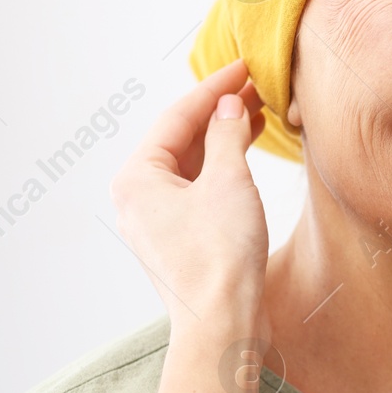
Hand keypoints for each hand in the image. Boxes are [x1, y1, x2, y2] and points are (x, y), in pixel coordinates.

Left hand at [109, 59, 270, 328]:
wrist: (222, 326)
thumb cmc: (220, 259)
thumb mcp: (230, 182)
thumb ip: (227, 136)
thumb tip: (230, 107)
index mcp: (136, 178)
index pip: (176, 117)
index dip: (214, 88)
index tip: (243, 66)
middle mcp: (137, 198)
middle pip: (178, 140)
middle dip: (217, 112)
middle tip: (253, 86)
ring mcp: (155, 222)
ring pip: (189, 166)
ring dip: (221, 140)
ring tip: (255, 113)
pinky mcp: (177, 241)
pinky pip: (196, 190)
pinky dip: (220, 170)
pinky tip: (245, 155)